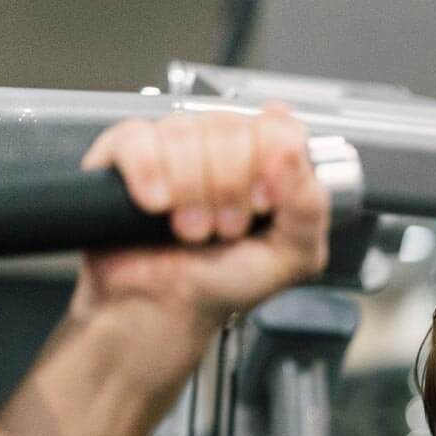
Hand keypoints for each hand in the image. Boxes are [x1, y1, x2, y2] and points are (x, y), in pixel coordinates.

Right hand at [69, 102, 329, 345]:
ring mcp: (174, 145)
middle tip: (225, 228)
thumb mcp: (292, 257)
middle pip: (230, 128)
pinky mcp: (126, 153)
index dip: (270, 164)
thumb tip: (294, 150)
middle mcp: (223, 146)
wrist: (166, 310)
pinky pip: (137, 137)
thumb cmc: (226, 283)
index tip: (263, 205)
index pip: (277, 126)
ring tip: (190, 229)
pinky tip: (156, 205)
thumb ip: (309, 207)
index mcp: (267, 161)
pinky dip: (148, 173)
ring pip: (184, 133)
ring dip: (190, 192)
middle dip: (229, 190)